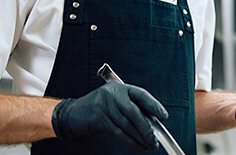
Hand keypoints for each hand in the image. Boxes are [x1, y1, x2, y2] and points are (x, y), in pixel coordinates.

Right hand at [51, 82, 167, 150]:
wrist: (71, 115)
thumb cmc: (96, 109)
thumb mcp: (114, 102)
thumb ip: (130, 108)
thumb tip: (152, 123)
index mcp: (119, 88)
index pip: (141, 95)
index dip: (154, 106)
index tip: (164, 116)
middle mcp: (113, 94)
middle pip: (135, 113)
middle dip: (147, 128)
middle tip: (155, 139)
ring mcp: (105, 106)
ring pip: (128, 125)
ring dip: (141, 138)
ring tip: (150, 145)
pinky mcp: (99, 119)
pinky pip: (119, 133)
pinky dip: (131, 142)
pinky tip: (138, 147)